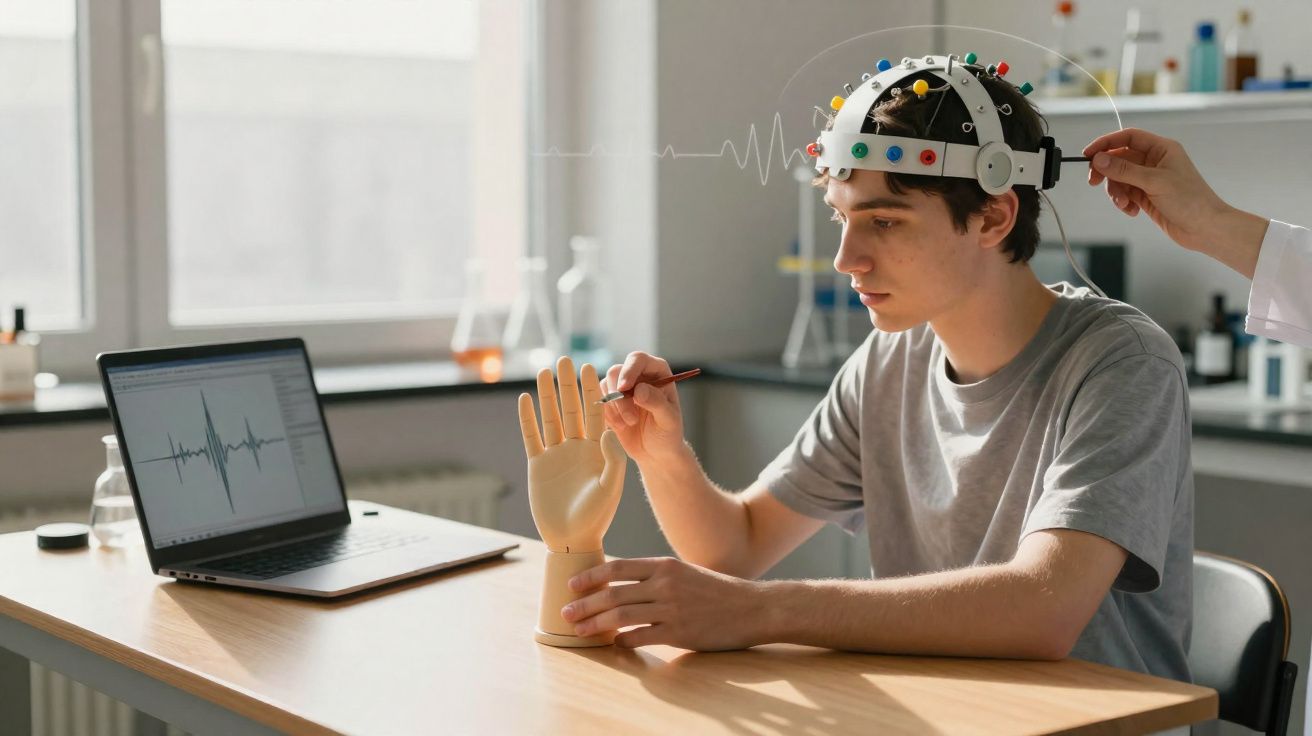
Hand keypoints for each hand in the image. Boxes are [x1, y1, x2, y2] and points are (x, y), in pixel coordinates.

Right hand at [518, 356, 626, 553]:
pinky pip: (532, 437)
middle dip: (569, 385)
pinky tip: (525, 399)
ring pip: (551, 418)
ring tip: (545, 370)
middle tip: (567, 360)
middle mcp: (578, 448)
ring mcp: (556, 455)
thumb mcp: (611, 486)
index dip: (593, 391)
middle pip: (572, 409)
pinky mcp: (538, 465)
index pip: (597, 413)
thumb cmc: (597, 516)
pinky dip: (528, 418)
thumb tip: (609, 430)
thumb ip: (612, 458)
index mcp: (599, 450)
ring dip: (548, 395)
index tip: (592, 367)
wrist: (572, 539)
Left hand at [559, 557, 767, 650]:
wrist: (752, 608)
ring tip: (579, 630)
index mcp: (664, 566)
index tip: (572, 585)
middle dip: (585, 604)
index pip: (617, 567)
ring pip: (620, 616)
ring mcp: (671, 608)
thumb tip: (622, 587)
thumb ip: (656, 578)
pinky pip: (641, 638)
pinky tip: (614, 645)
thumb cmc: (717, 592)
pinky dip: (623, 642)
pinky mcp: (679, 632)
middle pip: (613, 593)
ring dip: (595, 624)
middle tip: (566, 612)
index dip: (591, 576)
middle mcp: (665, 584)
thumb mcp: (685, 573)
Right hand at [601, 352, 687, 465]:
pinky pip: (599, 402)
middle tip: (631, 420)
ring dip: (614, 408)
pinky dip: (607, 415)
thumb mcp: (669, 420)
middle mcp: (638, 375)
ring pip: (605, 386)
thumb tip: (639, 390)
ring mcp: (621, 388)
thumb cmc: (668, 434)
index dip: (629, 370)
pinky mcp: (609, 402)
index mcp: (657, 372)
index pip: (638, 360)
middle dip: (619, 396)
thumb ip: (657, 403)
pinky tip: (621, 427)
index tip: (624, 388)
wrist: (656, 452)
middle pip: (616, 371)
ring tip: (629, 424)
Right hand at [1083, 128, 1233, 251]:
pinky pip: (1125, 194)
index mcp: (1162, 149)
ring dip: (1116, 192)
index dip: (1106, 143)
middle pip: (1119, 158)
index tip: (1088, 154)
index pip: (1128, 138)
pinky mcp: (1146, 196)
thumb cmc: (1190, 200)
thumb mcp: (1154, 182)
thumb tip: (1098, 159)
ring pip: (1120, 178)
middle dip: (1107, 171)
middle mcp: (1155, 161)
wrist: (1205, 228)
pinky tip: (1132, 211)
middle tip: (1094, 182)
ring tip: (1124, 204)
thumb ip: (1124, 170)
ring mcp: (1150, 179)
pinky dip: (1123, 202)